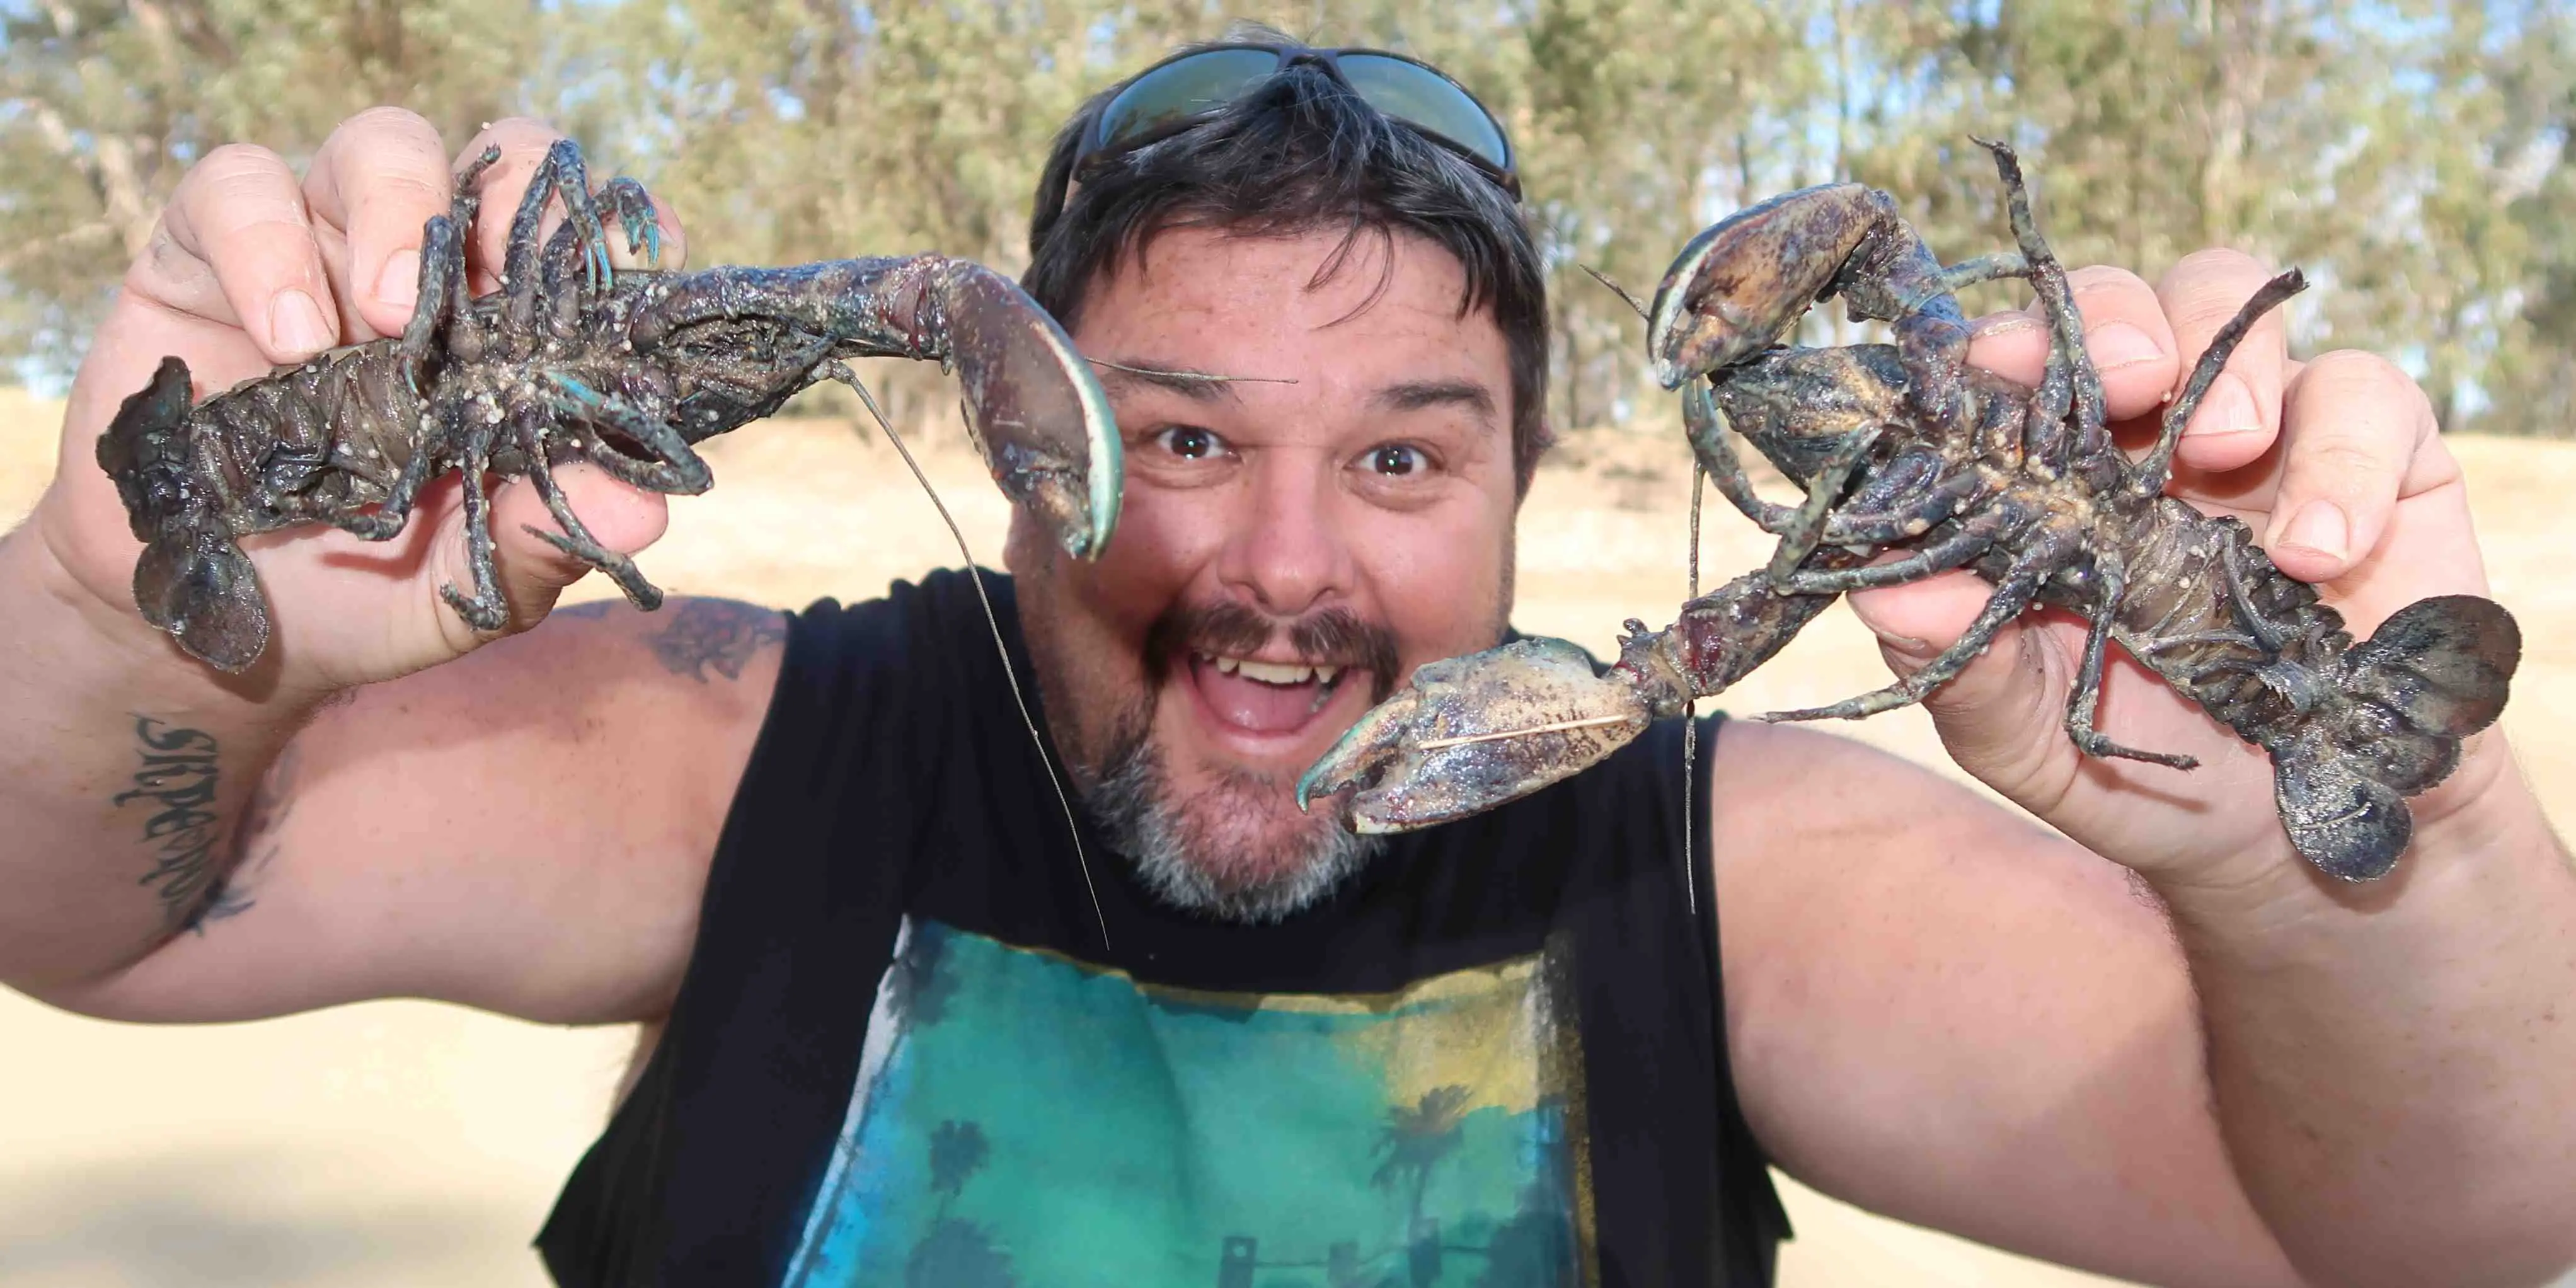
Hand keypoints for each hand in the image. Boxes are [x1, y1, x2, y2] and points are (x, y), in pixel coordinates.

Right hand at [30, 109, 686, 696]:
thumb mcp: (472, 585)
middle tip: (496, 283)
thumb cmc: (366, 592)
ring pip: (378, 144)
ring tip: (387, 318)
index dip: (624, 233)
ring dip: (396, 211)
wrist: (215, 621)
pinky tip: (288, 339)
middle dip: (513, 197)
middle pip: (500, 159)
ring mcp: (325, 246)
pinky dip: (265, 246)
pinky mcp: (208, 250)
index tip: (638, 268)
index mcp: (519, 337)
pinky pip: (236, 186)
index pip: (591, 241)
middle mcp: (436, 273)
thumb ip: (545, 541)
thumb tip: (638, 511)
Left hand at [1846, 249, 2506, 887]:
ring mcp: (2260, 430)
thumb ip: (1961, 666)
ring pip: (2232, 303)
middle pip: (2117, 302)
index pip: (2004, 372)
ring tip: (2227, 451)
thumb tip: (1881, 592)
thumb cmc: (2140, 764)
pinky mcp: (2378, 457)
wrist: (2292, 832)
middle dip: (2116, 318)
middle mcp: (2139, 434)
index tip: (1991, 365)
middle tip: (2129, 377)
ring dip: (2227, 364)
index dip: (1992, 347)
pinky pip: (2371, 394)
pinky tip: (2320, 551)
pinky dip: (2348, 459)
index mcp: (2043, 481)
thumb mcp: (2032, 738)